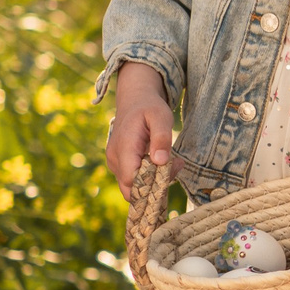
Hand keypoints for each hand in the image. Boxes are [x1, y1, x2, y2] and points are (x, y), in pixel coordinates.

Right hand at [107, 63, 175, 196]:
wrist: (135, 100)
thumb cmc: (149, 107)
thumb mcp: (161, 117)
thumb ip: (161, 138)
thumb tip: (160, 162)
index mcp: (123, 148)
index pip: (132, 181)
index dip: (152, 184)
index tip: (173, 167)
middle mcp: (114, 158)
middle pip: (131, 189)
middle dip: (155, 185)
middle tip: (176, 164)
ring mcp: (114, 162)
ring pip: (133, 186)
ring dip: (155, 179)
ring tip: (172, 159)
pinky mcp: (119, 163)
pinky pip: (133, 179)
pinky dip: (149, 175)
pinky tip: (162, 160)